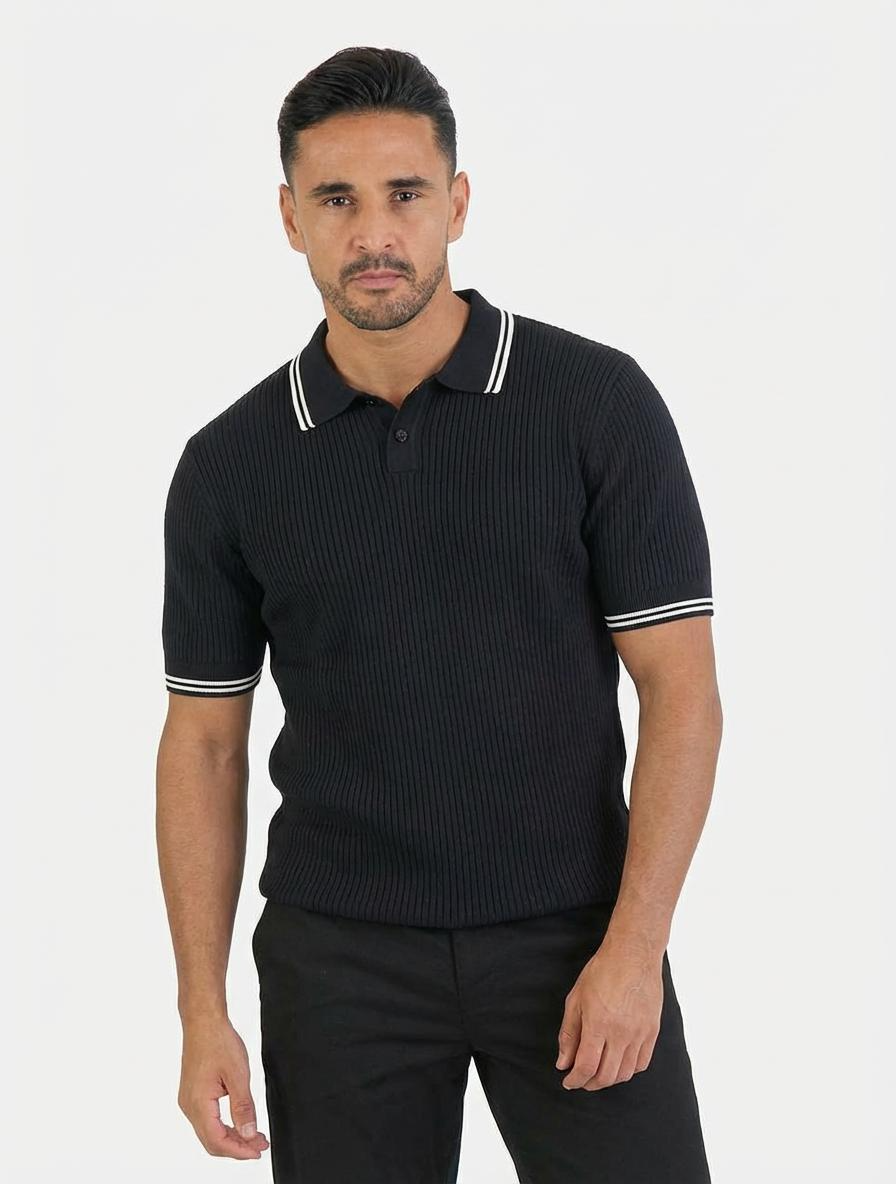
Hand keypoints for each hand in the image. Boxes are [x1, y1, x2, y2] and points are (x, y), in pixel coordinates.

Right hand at [178, 1013, 269, 1158]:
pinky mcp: (193, 1094)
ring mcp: (189, 1101)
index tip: (258, 1151)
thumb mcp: (238, 1075)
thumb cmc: (218, 1041)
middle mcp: (189, 1106)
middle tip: (260, 1145)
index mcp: (198, 1104)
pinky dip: (224, 1125)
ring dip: (232, 1137)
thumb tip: (249, 1134)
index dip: (239, 1151)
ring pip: (210, 1131)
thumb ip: (243, 1107)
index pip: (217, 1141)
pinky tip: (239, 1122)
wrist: (203, 1021)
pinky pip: (207, 1120)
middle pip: (212, 1141)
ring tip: (254, 1135)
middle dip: (237, 1147)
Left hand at [555, 935, 663, 1090]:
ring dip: (609, 1079)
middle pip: (606, 1076)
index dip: (575, 1080)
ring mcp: (639, 1034)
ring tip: (598, 1073)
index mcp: (598, 1024)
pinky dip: (628, 1070)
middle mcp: (620, 1033)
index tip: (568, 1081)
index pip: (586, 1066)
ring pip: (624, 1073)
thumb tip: (563, 1062)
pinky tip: (618, 1063)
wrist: (633, 955)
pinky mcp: (652, 1031)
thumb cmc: (602, 972)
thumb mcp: (576, 999)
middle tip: (581, 1079)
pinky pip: (641, 1063)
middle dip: (589, 1083)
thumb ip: (569, 1034)